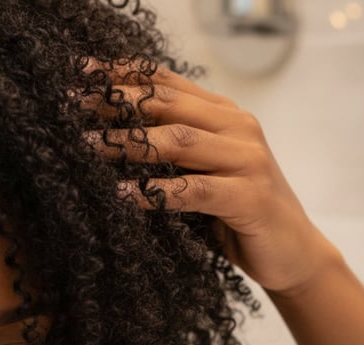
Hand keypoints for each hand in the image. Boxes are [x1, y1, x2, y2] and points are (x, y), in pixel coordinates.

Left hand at [84, 63, 336, 296]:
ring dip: (130, 143)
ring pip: (180, 140)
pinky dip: (159, 192)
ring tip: (87, 147)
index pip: (169, 83)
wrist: (293, 253)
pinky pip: (196, 190)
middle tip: (70, 106)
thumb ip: (176, 150)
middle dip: (117, 103)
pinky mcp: (251, 197)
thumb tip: (109, 138)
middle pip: (169, 104)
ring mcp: (248, 160)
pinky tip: (126, 195)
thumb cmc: (240, 214)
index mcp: (225, 115)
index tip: (80, 72)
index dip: (124, 74)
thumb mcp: (206, 173)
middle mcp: (239, 128)